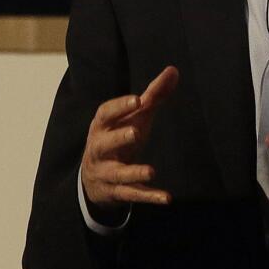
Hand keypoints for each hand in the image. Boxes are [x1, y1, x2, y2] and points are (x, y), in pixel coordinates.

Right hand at [80, 65, 179, 212]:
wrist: (94, 178)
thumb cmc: (118, 138)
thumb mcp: (134, 117)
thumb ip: (153, 95)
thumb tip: (173, 70)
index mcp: (102, 126)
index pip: (105, 114)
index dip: (120, 107)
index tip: (137, 100)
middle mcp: (100, 149)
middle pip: (104, 143)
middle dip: (118, 138)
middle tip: (135, 132)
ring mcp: (107, 172)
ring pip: (118, 173)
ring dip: (133, 172)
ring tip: (151, 170)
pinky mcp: (117, 192)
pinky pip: (132, 195)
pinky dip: (147, 196)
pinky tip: (166, 197)